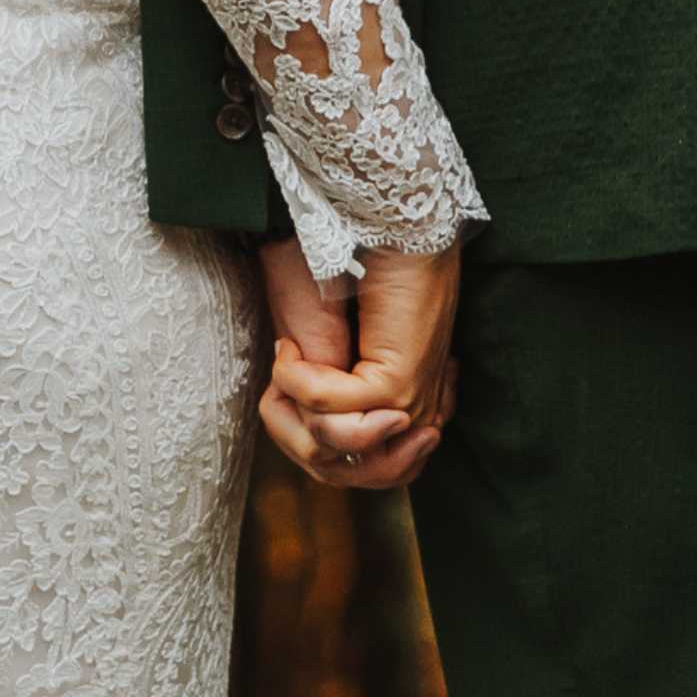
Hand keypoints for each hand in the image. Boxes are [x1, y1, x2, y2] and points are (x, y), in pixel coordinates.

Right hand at [261, 241, 456, 491]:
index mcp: (397, 407)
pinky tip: (291, 350)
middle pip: (341, 471)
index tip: (287, 385)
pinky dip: (298, 383)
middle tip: (287, 373)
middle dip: (295, 433)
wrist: (381, 226)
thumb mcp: (322, 349)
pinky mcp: (398, 383)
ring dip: (295, 408)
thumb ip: (324, 400)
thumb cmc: (351, 274)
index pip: (353, 470)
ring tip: (291, 360)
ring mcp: (407, 400)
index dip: (300, 439)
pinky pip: (332, 410)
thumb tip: (317, 436)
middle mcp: (409, 410)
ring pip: (335, 451)